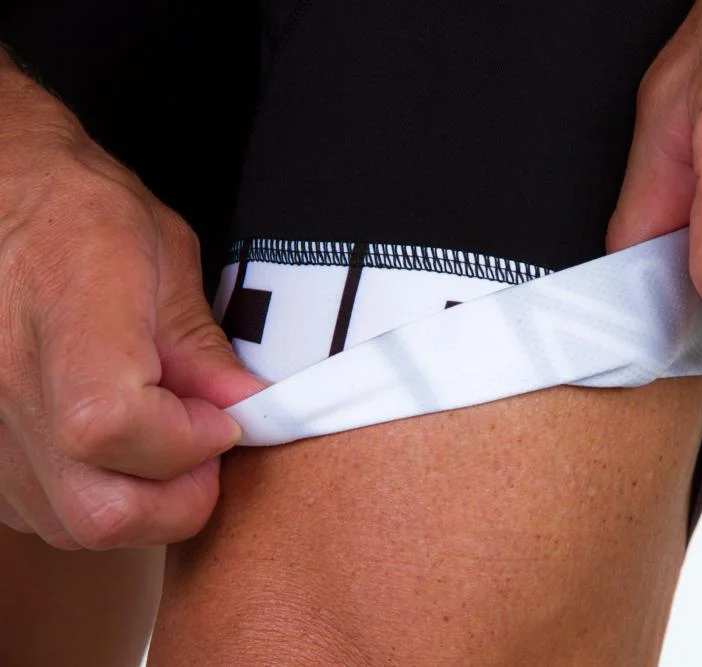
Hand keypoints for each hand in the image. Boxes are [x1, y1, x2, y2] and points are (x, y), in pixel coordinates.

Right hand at [0, 55, 263, 548]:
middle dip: (180, 498)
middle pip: (98, 509)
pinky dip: (95, 497)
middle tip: (204, 444)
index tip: (221, 419)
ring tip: (160, 439)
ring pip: (74, 527)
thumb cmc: (73, 211)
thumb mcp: (162, 250)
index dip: (186, 441)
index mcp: (67, 311)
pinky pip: (44, 515)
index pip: (111, 422)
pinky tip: (114, 448)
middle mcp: (7, 378)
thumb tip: (246, 406)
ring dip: (142, 503)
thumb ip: (201, 339)